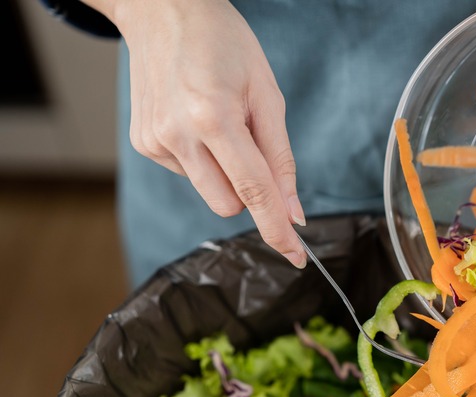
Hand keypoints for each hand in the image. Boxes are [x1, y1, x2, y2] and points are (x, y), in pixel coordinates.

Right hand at [86, 0, 306, 267]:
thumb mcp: (267, 93)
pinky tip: (196, 121)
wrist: (164, 11)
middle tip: (253, 146)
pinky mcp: (143, 143)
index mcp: (213, 116)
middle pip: (228, 204)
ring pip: (208, 193)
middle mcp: (178, 134)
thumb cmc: (224, 44)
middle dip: (250, 191)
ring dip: (226, 174)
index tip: (296, 256)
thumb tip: (294, 211)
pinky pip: (188, 173)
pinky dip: (202, 158)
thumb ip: (281, 158)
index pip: (254, 191)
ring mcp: (155, 140)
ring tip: (220, 124)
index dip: (277, 229)